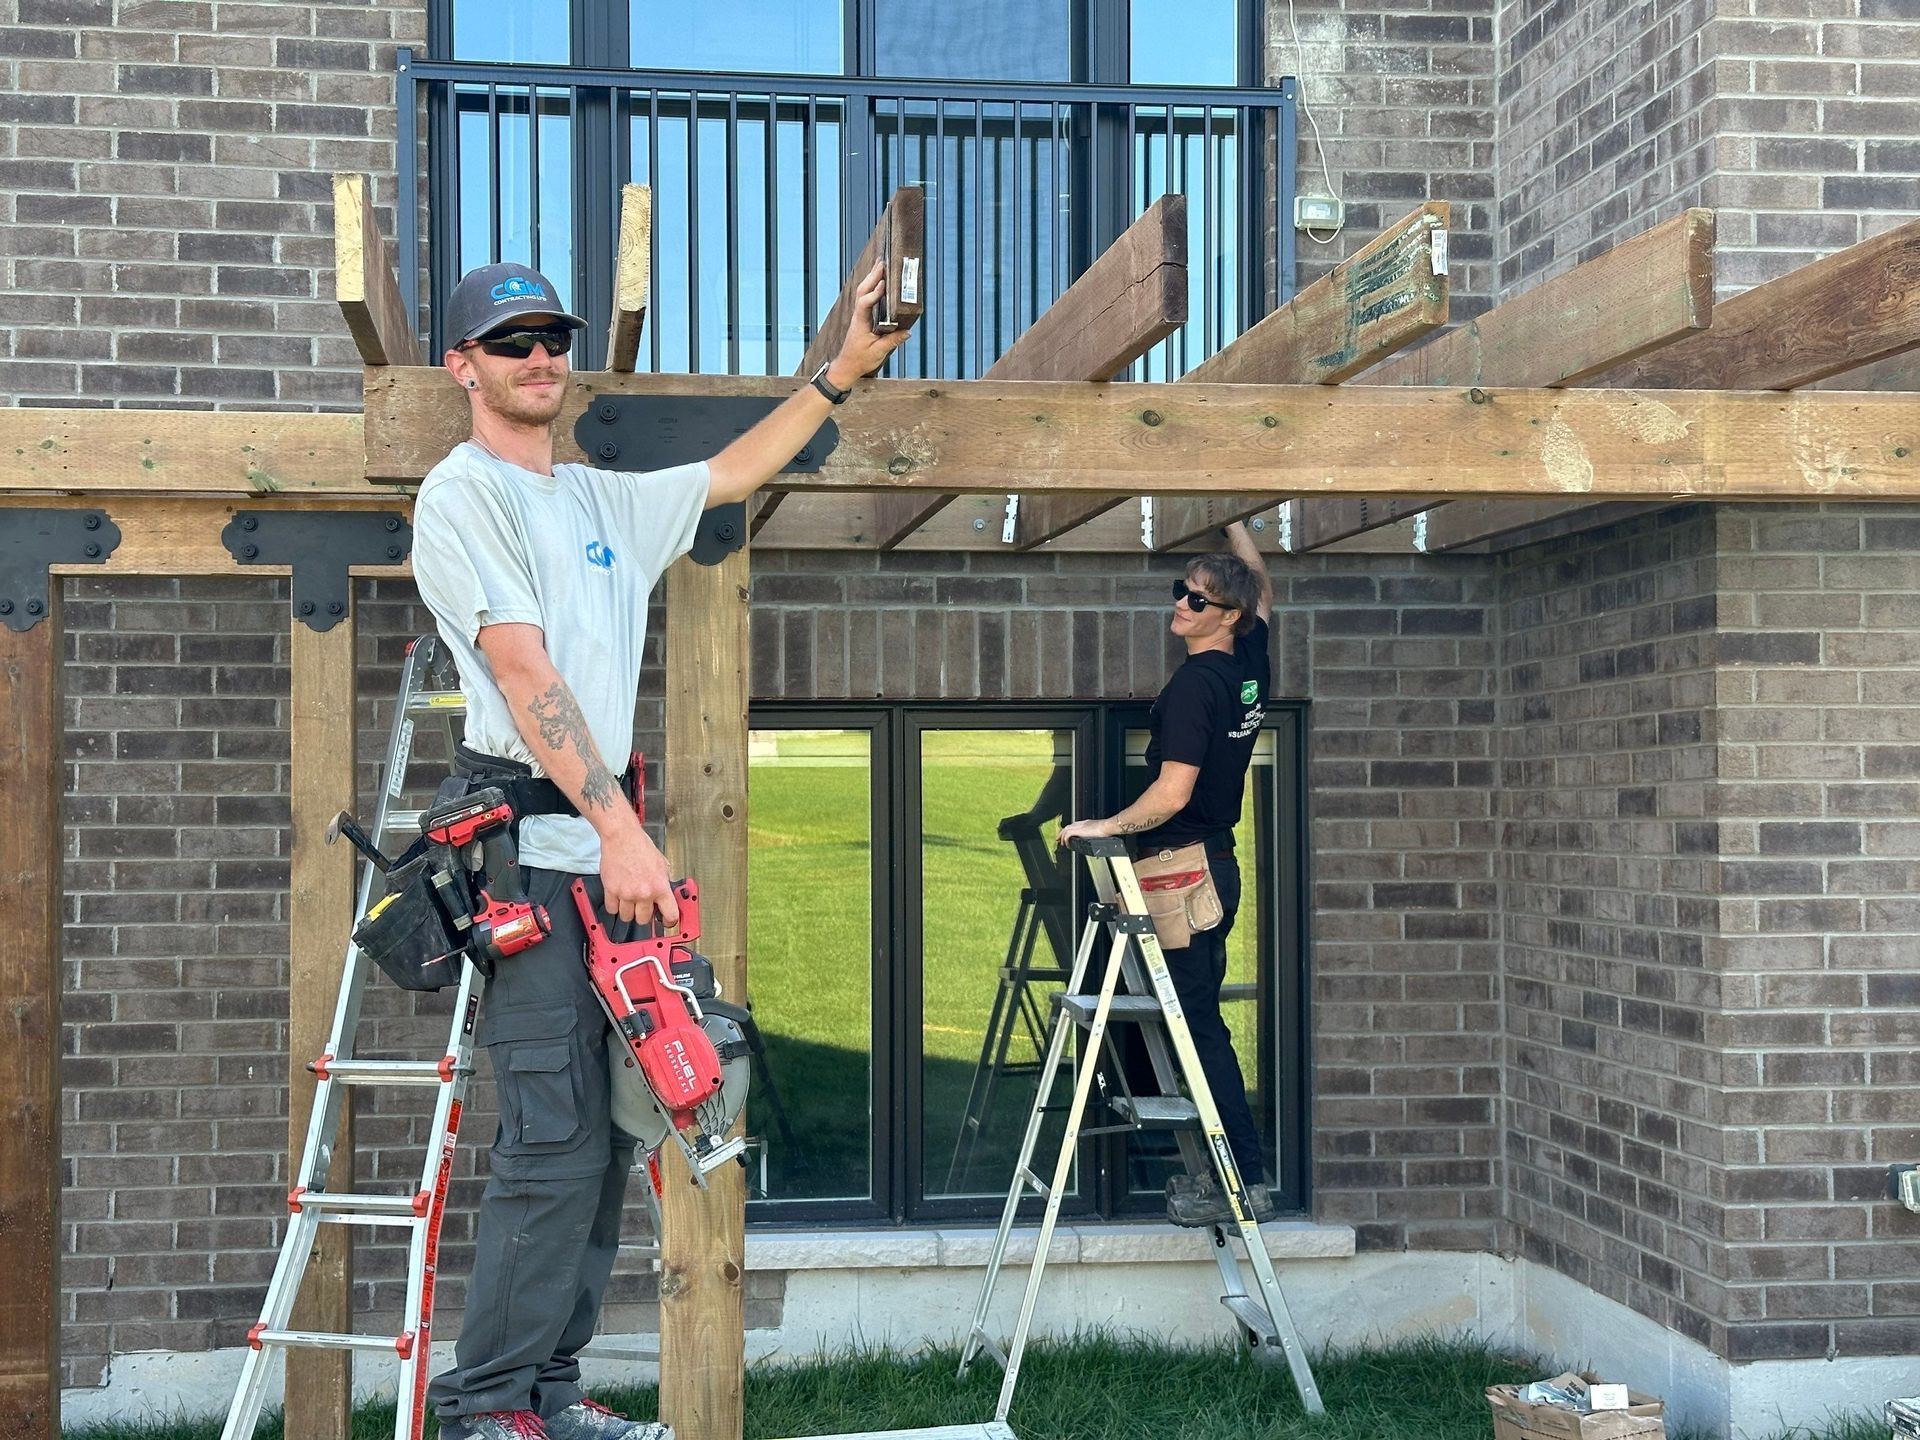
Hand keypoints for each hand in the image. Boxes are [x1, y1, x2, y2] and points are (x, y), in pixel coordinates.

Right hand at [597, 823, 679, 929]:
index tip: (666, 922)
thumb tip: (667, 897)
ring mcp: (626, 893)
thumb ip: (664, 883)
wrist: (622, 838)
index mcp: (660, 887)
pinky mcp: (611, 890)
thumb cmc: (641, 848)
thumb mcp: (662, 865)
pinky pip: (612, 909)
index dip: (669, 922)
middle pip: (644, 920)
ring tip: (630, 900)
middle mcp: (644, 893)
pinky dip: (614, 906)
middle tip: (643, 906)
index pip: (670, 915)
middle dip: (644, 915)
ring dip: (628, 911)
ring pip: (627, 917)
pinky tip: (618, 898)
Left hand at [826, 261, 913, 386]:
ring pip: (862, 292)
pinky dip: (871, 286)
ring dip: (871, 278)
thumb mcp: (878, 352)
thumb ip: (892, 340)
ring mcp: (858, 316)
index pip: (865, 303)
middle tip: (882, 263)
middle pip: (863, 291)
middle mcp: (858, 316)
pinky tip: (877, 281)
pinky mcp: (861, 317)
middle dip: (873, 276)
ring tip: (880, 265)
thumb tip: (907, 331)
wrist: (847, 366)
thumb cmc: (859, 360)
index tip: (884, 284)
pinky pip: (865, 297)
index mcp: (860, 323)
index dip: (874, 293)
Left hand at [1056, 817, 1108, 847]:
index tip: (1067, 835)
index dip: (1069, 830)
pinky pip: (1067, 835)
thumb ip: (1096, 835)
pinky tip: (1067, 845)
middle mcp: (1081, 823)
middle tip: (1059, 839)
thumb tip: (1098, 840)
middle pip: (1068, 826)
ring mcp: (1079, 826)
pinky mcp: (1078, 830)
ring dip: (1062, 837)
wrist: (1107, 826)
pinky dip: (1066, 840)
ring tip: (1062, 843)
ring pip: (1066, 830)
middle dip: (1062, 833)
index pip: (1074, 825)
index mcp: (1086, 823)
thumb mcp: (1100, 832)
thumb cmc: (1107, 829)